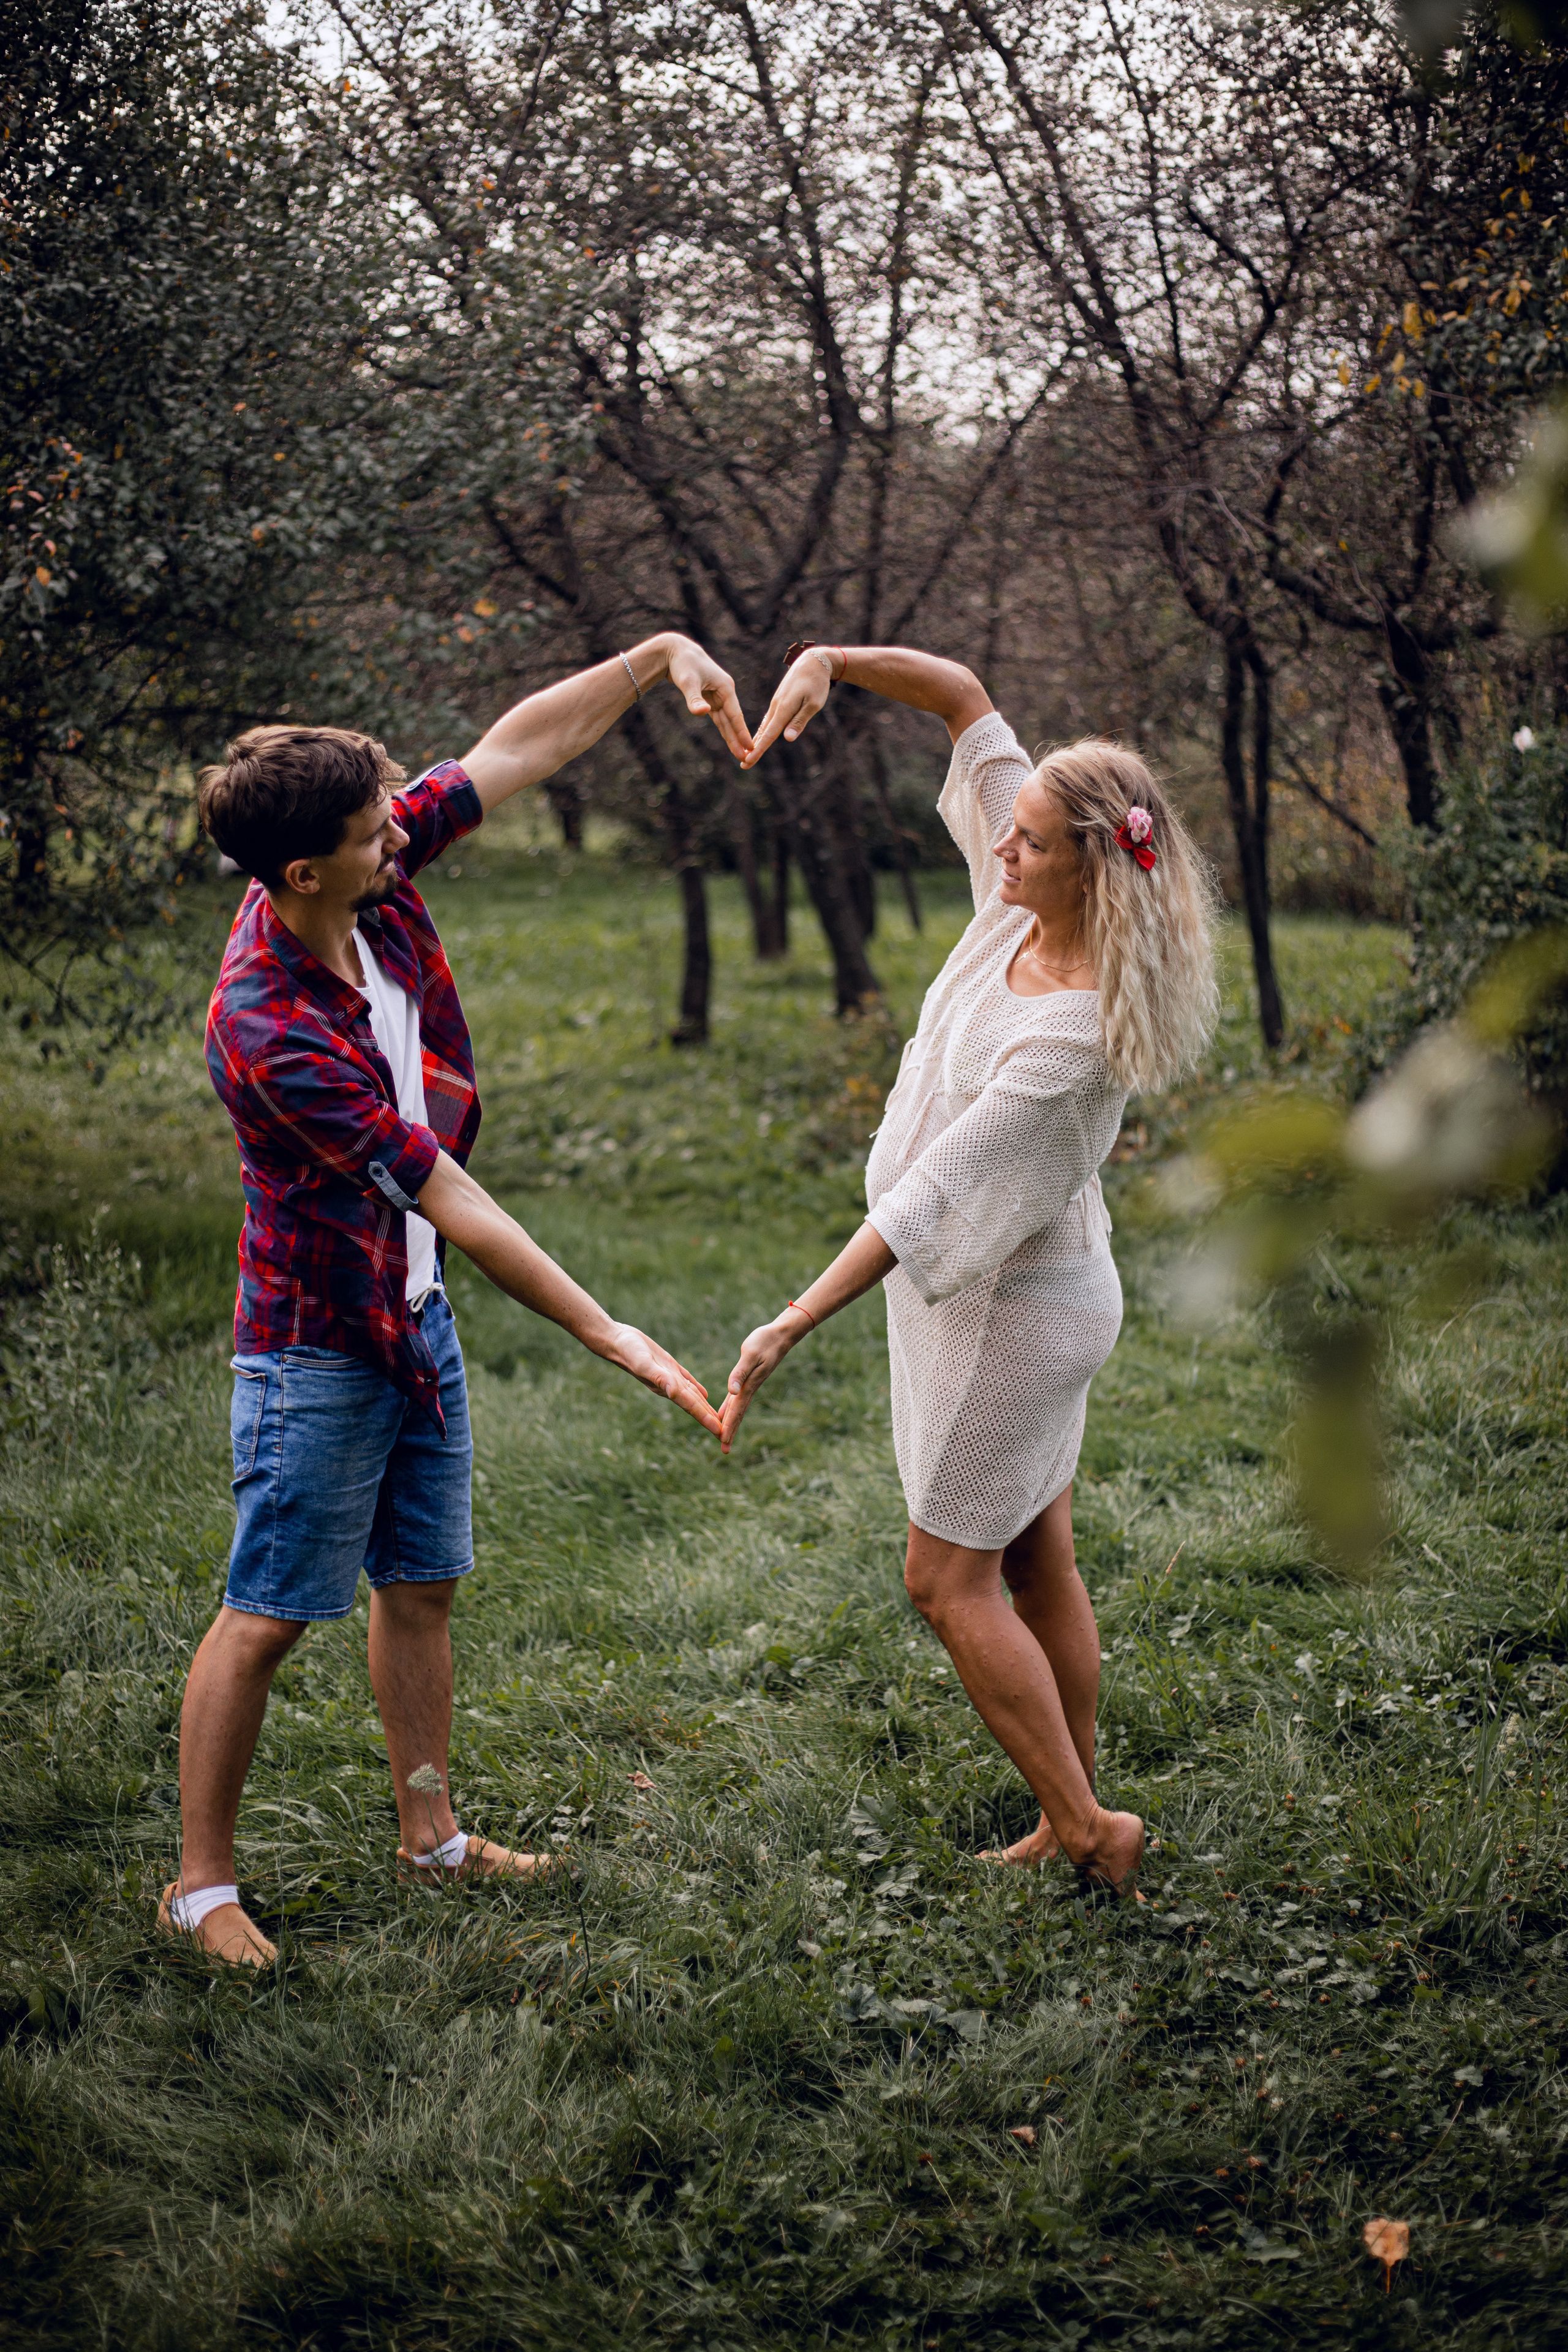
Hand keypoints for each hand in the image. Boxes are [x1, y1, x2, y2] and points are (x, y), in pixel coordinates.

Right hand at [602, 1323, 720, 1436]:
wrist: (617, 1341)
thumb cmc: (628, 1352)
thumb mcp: (644, 1364)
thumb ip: (659, 1378)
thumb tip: (673, 1392)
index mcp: (667, 1388)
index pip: (691, 1407)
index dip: (706, 1419)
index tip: (721, 1432)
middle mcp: (670, 1386)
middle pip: (695, 1406)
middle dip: (710, 1419)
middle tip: (726, 1433)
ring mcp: (670, 1376)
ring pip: (693, 1395)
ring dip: (706, 1407)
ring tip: (718, 1418)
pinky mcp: (668, 1366)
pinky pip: (687, 1381)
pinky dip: (697, 1389)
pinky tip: (704, 1394)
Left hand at [664, 638, 753, 763]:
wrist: (676, 651)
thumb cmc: (683, 664)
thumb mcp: (688, 682)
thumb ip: (695, 699)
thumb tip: (703, 713)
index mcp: (726, 688)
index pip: (735, 714)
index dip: (742, 732)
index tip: (750, 747)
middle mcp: (725, 693)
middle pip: (733, 720)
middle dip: (739, 739)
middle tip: (746, 758)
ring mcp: (718, 696)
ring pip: (726, 721)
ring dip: (732, 736)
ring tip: (740, 753)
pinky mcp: (710, 698)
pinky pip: (719, 717)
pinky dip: (724, 729)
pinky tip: (729, 739)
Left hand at [718, 1316, 800, 1453]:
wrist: (780, 1335)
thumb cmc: (765, 1341)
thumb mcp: (750, 1354)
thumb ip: (739, 1373)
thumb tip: (731, 1391)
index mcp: (748, 1385)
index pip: (736, 1410)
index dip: (729, 1426)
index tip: (723, 1442)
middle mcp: (749, 1388)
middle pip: (737, 1414)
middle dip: (730, 1431)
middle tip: (724, 1450)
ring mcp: (749, 1385)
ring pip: (737, 1408)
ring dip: (730, 1423)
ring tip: (723, 1437)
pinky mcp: (748, 1378)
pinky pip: (736, 1398)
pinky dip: (730, 1408)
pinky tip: (724, 1413)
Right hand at [740, 652, 830, 767]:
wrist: (812, 661)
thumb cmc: (816, 683)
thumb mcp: (814, 704)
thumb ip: (799, 721)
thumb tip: (787, 738)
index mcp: (784, 708)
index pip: (769, 734)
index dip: (759, 750)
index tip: (748, 762)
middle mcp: (776, 706)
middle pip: (763, 733)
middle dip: (754, 750)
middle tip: (743, 766)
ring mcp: (776, 703)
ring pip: (764, 726)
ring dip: (756, 741)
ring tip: (748, 755)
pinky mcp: (778, 701)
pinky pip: (768, 720)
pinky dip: (762, 731)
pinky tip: (758, 737)